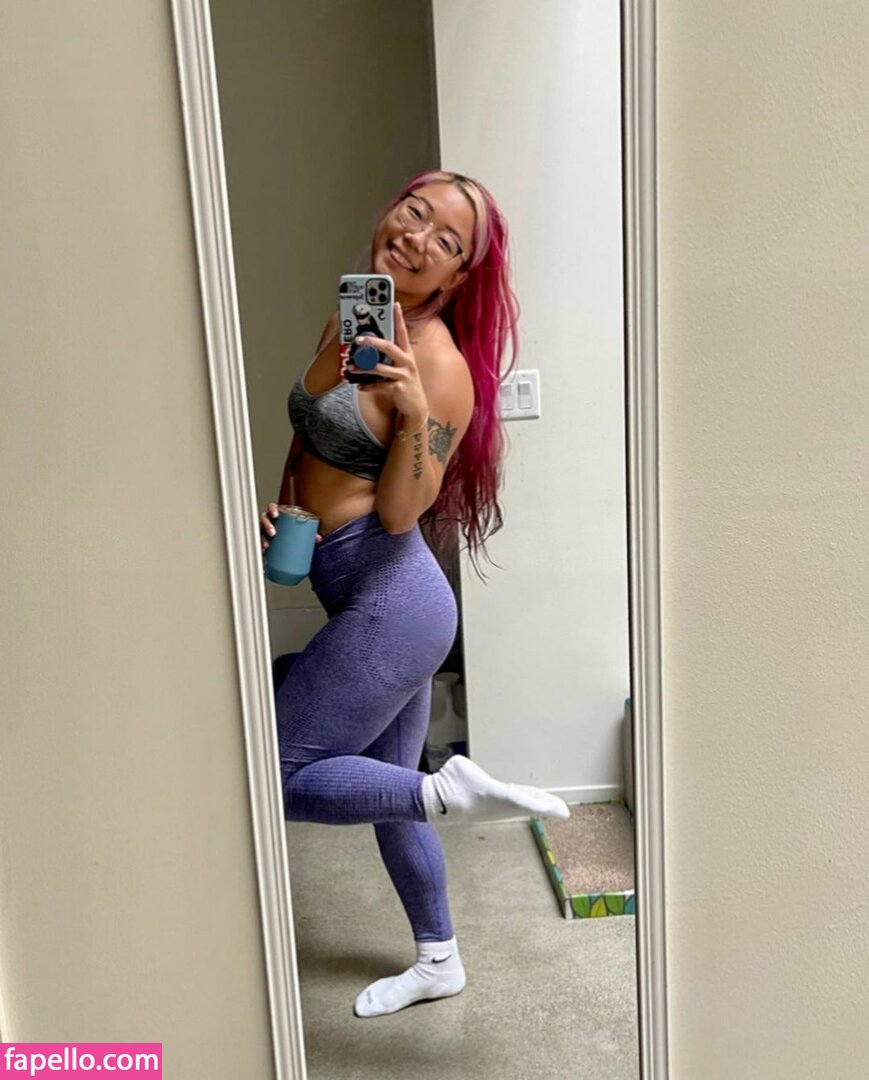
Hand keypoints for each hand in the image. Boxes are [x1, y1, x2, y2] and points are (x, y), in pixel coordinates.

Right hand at [260, 502, 321, 552]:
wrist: (290, 542)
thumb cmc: (294, 532)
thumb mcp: (301, 530)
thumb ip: (310, 533)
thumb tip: (318, 539)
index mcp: (278, 515)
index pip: (272, 508)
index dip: (272, 509)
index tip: (276, 515)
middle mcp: (270, 521)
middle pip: (264, 519)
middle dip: (267, 525)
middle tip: (273, 533)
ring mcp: (265, 530)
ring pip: (260, 531)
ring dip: (262, 537)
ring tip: (267, 545)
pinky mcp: (265, 540)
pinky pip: (259, 542)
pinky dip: (260, 546)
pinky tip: (262, 550)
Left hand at [350, 303, 428, 424]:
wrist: (416, 406)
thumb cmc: (404, 383)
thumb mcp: (400, 367)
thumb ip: (388, 357)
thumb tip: (369, 348)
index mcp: (407, 353)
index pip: (402, 332)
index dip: (399, 318)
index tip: (394, 304)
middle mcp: (407, 362)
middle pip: (389, 347)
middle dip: (373, 342)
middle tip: (359, 339)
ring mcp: (404, 375)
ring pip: (381, 368)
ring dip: (364, 368)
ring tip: (351, 368)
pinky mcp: (399, 388)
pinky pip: (380, 385)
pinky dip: (368, 386)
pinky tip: (360, 386)